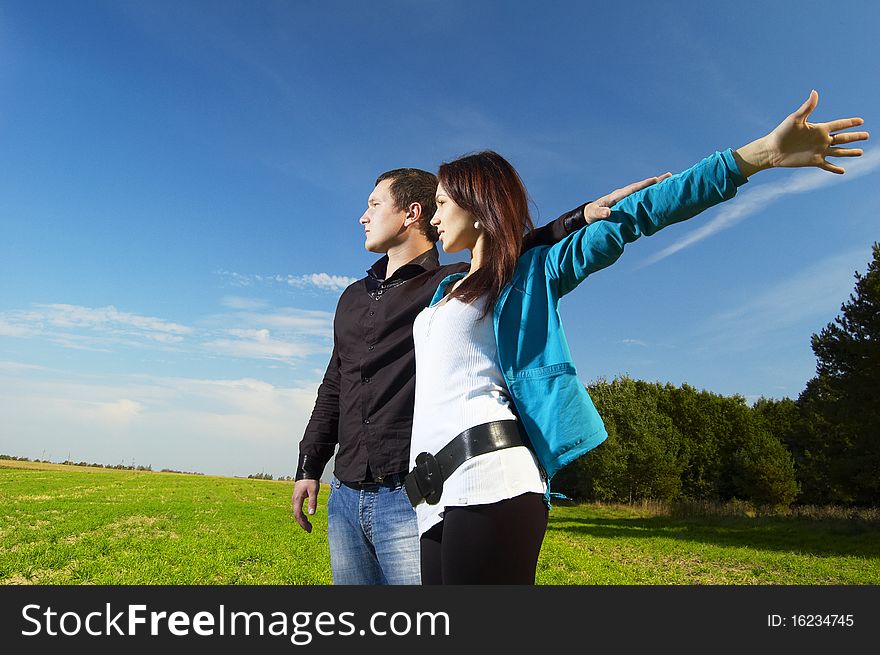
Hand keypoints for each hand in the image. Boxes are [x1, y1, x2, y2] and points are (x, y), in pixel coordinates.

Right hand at [291, 479, 319, 532]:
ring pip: (297, 513)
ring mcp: (295, 500)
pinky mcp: (297, 499)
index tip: (308, 529)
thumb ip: (312, 502)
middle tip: (310, 530)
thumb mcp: (313, 491)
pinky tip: (307, 518)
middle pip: (297, 515)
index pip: (298, 514)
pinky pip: (298, 510)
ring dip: (302, 520)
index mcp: (297, 499)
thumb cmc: (310, 481)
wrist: (307, 472)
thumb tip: (311, 514)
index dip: (302, 523)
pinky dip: (302, 516)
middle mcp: (294, 500)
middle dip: (302, 523)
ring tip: (309, 527)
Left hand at [583, 173, 673, 223]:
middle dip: (654, 181)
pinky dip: (650, 193)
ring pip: (643, 190)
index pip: (632, 189)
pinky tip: (660, 192)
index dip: (643, 185)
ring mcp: (626, 197)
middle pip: (641, 186)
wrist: (589, 214)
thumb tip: (608, 213)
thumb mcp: (593, 214)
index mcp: (616, 196)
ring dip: (655, 186)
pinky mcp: (628, 202)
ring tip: (669, 180)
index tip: (655, 180)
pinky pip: (641, 196)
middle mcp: (623, 194)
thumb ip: (599, 213)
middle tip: (669, 176)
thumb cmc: (591, 214)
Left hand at [735, 90, 867, 175]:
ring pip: (839, 152)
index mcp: (819, 128)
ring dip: (850, 152)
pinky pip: (827, 165)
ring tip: (861, 152)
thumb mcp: (795, 119)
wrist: (772, 150)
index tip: (861, 120)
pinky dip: (834, 168)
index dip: (850, 123)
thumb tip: (815, 92)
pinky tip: (843, 171)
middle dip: (855, 137)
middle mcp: (821, 140)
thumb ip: (807, 107)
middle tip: (867, 135)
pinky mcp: (813, 161)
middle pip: (843, 138)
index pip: (839, 125)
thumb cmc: (782, 132)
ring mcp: (818, 151)